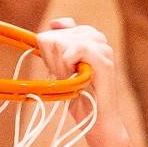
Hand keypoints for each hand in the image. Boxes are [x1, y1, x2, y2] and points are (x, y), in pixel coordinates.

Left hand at [37, 18, 125, 146]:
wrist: (96, 121)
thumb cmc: (79, 99)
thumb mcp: (61, 72)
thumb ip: (54, 54)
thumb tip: (42, 36)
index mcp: (87, 38)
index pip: (63, 26)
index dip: (51, 42)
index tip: (52, 63)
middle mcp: (97, 39)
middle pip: (62, 35)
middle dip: (54, 57)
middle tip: (63, 77)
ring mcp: (103, 48)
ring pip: (68, 40)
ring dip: (60, 62)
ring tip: (68, 79)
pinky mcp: (105, 61)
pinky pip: (79, 48)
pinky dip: (69, 62)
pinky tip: (71, 74)